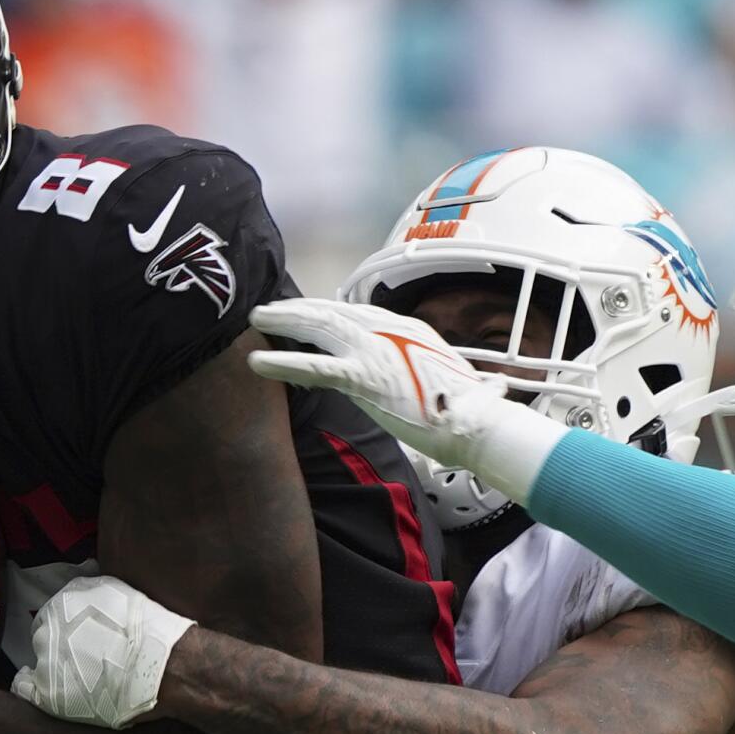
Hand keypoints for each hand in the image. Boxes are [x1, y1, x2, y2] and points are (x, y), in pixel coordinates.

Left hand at [11, 576, 194, 727]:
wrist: (166, 669)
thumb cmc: (153, 636)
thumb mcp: (121, 597)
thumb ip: (96, 599)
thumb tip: (87, 605)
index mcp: (67, 599)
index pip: (53, 615)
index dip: (66, 631)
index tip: (77, 641)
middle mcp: (51, 625)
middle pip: (44, 637)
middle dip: (58, 648)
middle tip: (81, 662)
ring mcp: (47, 658)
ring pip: (37, 663)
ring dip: (52, 670)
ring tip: (75, 681)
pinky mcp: (49, 691)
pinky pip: (24, 689)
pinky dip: (30, 690)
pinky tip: (41, 692)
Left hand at [248, 300, 560, 503]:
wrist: (479, 424)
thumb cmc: (470, 411)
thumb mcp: (451, 380)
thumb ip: (439, 373)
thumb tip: (468, 383)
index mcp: (406, 329)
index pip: (356, 312)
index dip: (324, 310)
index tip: (301, 310)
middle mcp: (388, 330)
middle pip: (331, 311)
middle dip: (296, 308)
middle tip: (267, 308)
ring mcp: (374, 350)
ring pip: (318, 327)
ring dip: (283, 322)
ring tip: (255, 320)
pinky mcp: (364, 377)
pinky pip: (314, 366)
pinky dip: (282, 362)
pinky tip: (256, 363)